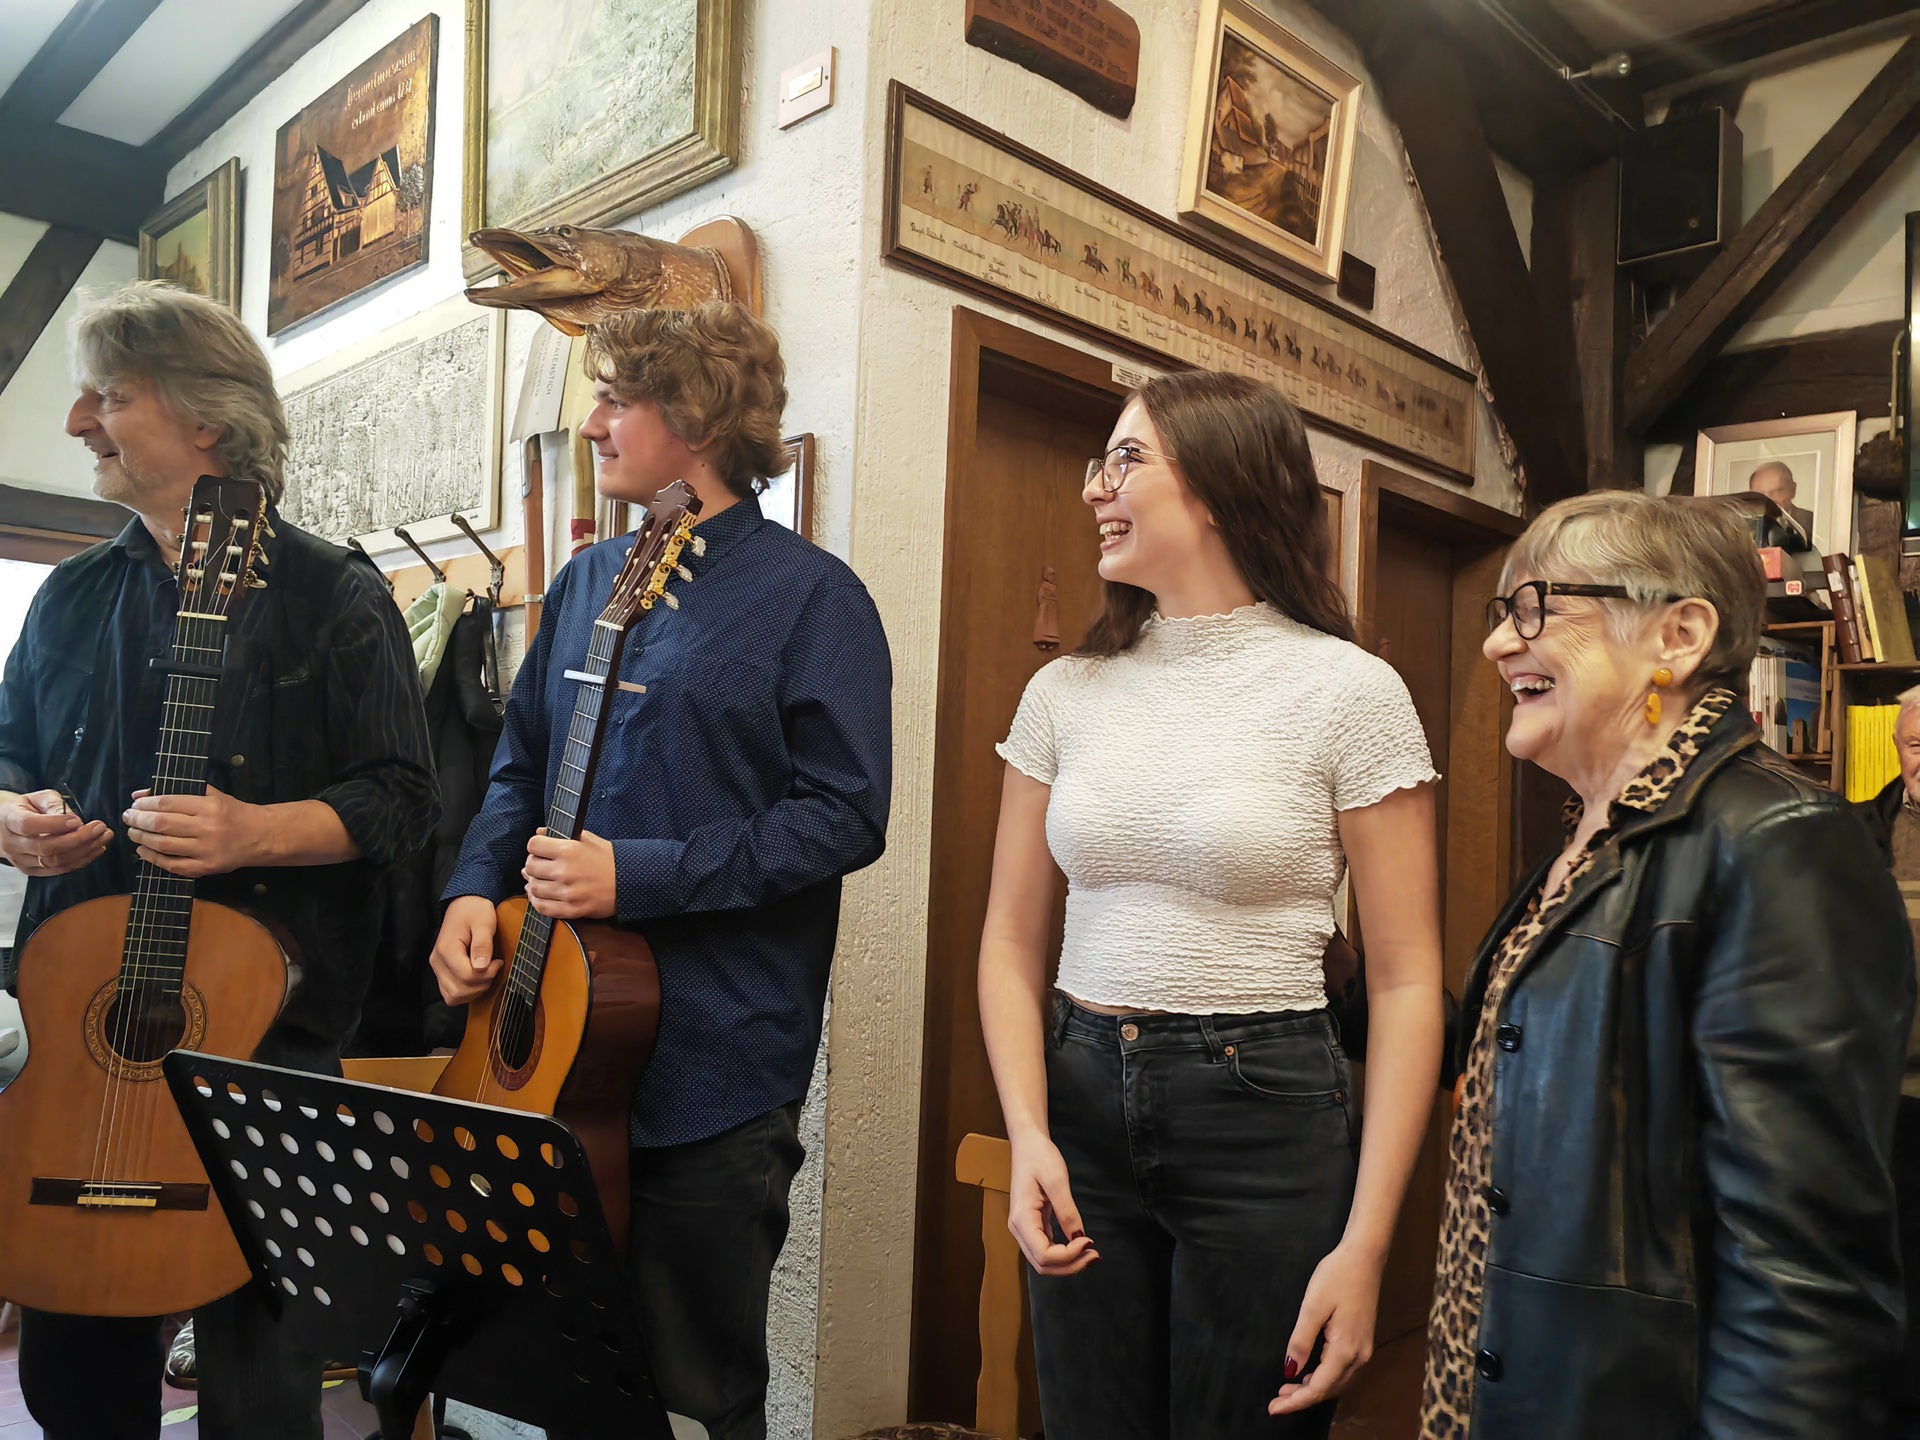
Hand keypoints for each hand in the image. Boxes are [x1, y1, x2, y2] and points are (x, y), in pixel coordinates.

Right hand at [0, 789, 109, 876]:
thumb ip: (54, 805)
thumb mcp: (38, 798)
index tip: (78, 820)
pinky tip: (95, 849)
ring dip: (84, 851)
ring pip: (54, 862)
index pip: (29, 825)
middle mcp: (12, 843)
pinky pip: (58, 870)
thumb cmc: (26, 808)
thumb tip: (74, 820)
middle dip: (78, 839)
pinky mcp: (31, 870)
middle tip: (100, 828)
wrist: (6, 826)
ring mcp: (21, 860)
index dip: (55, 824)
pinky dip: (80, 861)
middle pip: (46, 847)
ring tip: (103, 838)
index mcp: (9, 820)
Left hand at [123, 786, 262, 877]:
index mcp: (209, 806)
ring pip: (163, 845)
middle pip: (162, 824)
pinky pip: (172, 865)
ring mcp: (206, 850)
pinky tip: (143, 851)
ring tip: (133, 832)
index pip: (168, 803)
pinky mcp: (205, 868)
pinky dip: (153, 858)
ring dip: (142, 838)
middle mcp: (207, 828)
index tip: (135, 804)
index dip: (146, 804)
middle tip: (128, 817)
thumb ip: (178, 793)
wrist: (260, 836)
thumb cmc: (233, 812)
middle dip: (138, 820)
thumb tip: (140, 795)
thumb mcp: (211, 795)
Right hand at [430, 896, 501, 1004]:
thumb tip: (481, 967)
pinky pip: (451, 993)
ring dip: (474, 991)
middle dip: (481, 985)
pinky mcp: (441, 972)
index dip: (487, 975)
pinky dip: (466, 992)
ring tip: (486, 975)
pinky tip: (477, 980)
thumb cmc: (475, 911)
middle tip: (494, 969)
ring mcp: (438, 968)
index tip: (498, 962)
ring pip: (453, 997)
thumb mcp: (484, 922)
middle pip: (459, 990)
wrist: (464, 905)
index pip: (466, 976)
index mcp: (447, 949)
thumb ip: (483, 945)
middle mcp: (437, 961)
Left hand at [522, 828, 616, 919]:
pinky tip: (540, 895)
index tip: (539, 849)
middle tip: (540, 865)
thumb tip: (539, 832)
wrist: (629, 882)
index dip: (535, 846)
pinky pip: (542, 907)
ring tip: (541, 880)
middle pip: (530, 866)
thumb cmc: (609, 859)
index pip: (533, 845)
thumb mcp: (588, 839)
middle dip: (532, 864)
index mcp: (569, 850)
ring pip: (533, 888)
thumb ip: (561, 834)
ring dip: (534, 883)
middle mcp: (565, 871)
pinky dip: (536, 901)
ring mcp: (567, 892)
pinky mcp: (571, 909)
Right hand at [1006, 1134, 1097, 1276]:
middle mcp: (1019, 1229)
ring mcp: (1024, 1229)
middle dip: (1070, 1266)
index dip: (1068, 1256)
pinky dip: (1064, 1255)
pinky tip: (1079, 1247)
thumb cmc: (1039, 1157)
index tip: (1089, 1241)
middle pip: (1042, 1264)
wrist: (1028, 1143)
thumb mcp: (1056, 1180)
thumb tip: (1080, 1239)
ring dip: (1068, 1264)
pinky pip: (1046, 1250)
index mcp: (1022, 1218)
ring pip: (1044, 1261)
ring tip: (1091, 1254)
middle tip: (1095, 1255)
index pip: (1043, 1255)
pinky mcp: (1032, 1226)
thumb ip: (1067, 1211)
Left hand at [1269, 1241, 1381, 1414]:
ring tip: (1287, 1390)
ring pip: (1337, 1383)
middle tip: (1276, 1401)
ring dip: (1313, 1390)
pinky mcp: (1362, 1341)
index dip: (1296, 1401)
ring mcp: (1364, 1349)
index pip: (1319, 1387)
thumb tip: (1289, 1370)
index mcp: (1346, 1349)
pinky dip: (1324, 1378)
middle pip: (1330, 1390)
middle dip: (1302, 1399)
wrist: (1364, 1257)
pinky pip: (1342, 1371)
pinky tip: (1308, 1374)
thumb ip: (1301, 1341)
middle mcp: (1359, 1355)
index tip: (1273, 1409)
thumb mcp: (1312, 1306)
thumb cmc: (1337, 1276)